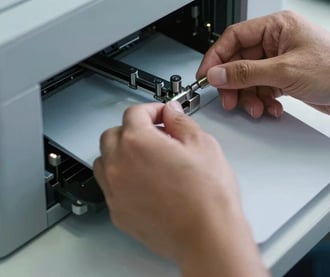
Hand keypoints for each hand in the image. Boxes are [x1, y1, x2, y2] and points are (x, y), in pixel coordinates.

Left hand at [94, 102, 267, 276]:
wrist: (208, 237)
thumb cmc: (208, 196)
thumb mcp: (202, 144)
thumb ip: (181, 122)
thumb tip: (171, 113)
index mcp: (138, 142)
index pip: (134, 113)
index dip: (152, 109)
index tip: (162, 115)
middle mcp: (120, 165)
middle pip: (113, 134)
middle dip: (132, 129)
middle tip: (155, 133)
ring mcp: (115, 191)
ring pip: (104, 160)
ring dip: (120, 152)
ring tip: (146, 156)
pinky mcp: (118, 213)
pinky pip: (109, 186)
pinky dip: (120, 177)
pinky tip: (143, 181)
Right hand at [197, 10, 329, 118]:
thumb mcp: (285, 70)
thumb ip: (246, 72)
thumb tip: (218, 73)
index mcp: (276, 26)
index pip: (234, 37)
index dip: (216, 56)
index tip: (206, 75)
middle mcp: (277, 41)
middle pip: (240, 60)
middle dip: (234, 82)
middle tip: (229, 98)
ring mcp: (281, 60)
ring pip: (250, 78)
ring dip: (250, 95)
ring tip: (256, 107)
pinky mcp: (286, 77)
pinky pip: (263, 88)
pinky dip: (263, 100)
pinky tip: (272, 108)